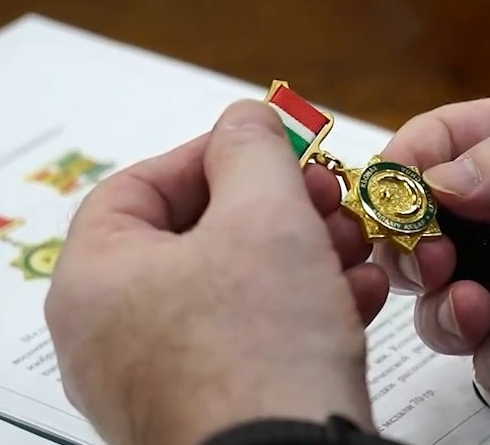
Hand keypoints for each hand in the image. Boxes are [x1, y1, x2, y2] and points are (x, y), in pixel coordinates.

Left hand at [44, 100, 387, 444]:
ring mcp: (166, 377)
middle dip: (277, 209)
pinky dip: (304, 308)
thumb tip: (247, 119)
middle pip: (199, 239)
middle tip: (324, 196)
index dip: (213, 155)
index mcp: (98, 280)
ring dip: (303, 256)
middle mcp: (118, 334)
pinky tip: (355, 295)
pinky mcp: (217, 405)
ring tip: (353, 245)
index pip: (141, 187)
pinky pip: (255, 338)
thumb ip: (253, 149)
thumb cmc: (259, 353)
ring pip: (237, 290)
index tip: (270, 146)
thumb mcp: (265, 217)